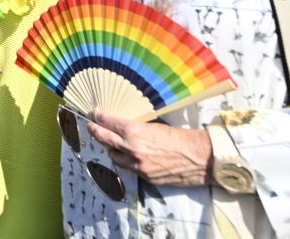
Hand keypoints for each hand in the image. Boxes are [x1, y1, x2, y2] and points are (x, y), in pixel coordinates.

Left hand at [87, 112, 212, 185]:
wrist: (199, 158)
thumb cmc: (180, 137)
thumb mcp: (154, 125)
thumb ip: (135, 127)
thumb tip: (121, 124)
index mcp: (133, 131)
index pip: (106, 122)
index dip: (97, 116)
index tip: (93, 114)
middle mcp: (131, 148)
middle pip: (102, 138)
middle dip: (94, 130)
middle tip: (90, 126)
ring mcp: (136, 164)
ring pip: (113, 156)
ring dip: (111, 148)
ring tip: (112, 143)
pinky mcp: (144, 176)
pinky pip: (128, 168)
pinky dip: (126, 160)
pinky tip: (129, 155)